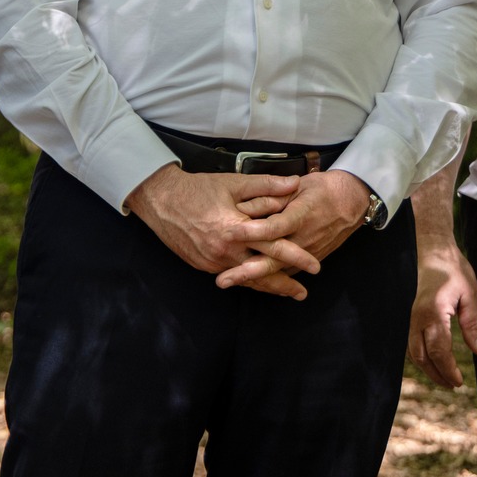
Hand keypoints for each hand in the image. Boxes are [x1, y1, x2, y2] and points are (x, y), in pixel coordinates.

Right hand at [125, 164, 312, 297]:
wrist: (161, 200)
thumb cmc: (198, 189)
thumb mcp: (234, 183)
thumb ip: (267, 185)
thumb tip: (295, 184)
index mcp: (236, 229)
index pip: (274, 247)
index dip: (297, 256)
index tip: (315, 265)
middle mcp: (225, 250)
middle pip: (262, 273)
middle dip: (285, 285)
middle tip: (303, 293)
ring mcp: (213, 261)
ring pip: (246, 279)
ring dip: (267, 287)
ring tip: (285, 292)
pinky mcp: (203, 265)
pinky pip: (230, 275)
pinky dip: (246, 280)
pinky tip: (256, 281)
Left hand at [216, 170, 372, 291]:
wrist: (351, 203)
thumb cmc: (322, 190)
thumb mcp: (300, 184)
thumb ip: (275, 192)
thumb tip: (250, 200)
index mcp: (300, 215)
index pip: (275, 227)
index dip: (253, 231)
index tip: (231, 233)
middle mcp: (303, 238)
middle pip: (274, 259)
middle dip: (247, 270)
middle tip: (223, 278)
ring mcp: (308, 253)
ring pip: (278, 270)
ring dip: (254, 279)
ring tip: (229, 282)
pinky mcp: (309, 260)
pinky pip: (286, 272)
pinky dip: (268, 280)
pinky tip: (247, 283)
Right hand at [407, 241, 476, 388]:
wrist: (433, 252)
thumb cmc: (454, 271)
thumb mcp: (471, 295)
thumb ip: (474, 324)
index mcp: (434, 312)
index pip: (439, 350)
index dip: (448, 369)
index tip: (459, 382)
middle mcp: (417, 317)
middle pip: (422, 356)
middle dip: (437, 374)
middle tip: (453, 385)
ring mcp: (411, 317)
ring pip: (413, 352)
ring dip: (427, 368)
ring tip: (444, 378)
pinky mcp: (411, 316)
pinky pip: (411, 343)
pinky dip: (421, 357)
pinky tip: (432, 362)